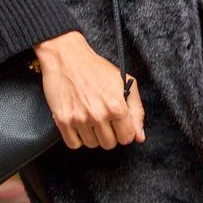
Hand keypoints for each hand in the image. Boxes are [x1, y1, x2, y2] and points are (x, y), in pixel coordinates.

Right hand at [33, 31, 144, 148]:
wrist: (67, 57)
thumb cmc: (96, 68)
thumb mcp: (125, 83)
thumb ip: (136, 111)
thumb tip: (139, 137)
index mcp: (116, 107)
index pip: (126, 138)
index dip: (124, 131)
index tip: (118, 124)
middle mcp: (98, 115)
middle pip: (109, 144)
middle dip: (108, 134)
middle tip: (103, 119)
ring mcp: (79, 119)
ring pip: (91, 145)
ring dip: (92, 135)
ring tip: (90, 117)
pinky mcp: (62, 120)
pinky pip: (73, 144)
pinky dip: (77, 137)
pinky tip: (79, 123)